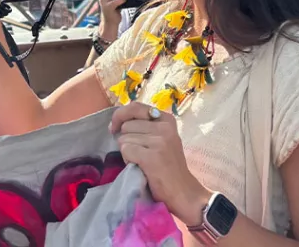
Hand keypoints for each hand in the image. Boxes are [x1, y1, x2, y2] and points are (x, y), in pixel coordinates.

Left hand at [111, 102, 209, 226]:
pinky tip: (140, 167)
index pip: (135, 107)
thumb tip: (115, 122)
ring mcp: (159, 141)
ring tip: (142, 161)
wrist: (183, 192)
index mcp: (167, 119)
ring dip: (127, 152)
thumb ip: (145, 126)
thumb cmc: (168, 167)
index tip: (115, 128)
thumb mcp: (163, 139)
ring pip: (124, 139)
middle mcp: (165, 127)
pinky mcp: (152, 156)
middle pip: (127, 125)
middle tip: (139, 153)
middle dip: (126, 139)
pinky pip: (126, 150)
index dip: (120, 116)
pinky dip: (128, 160)